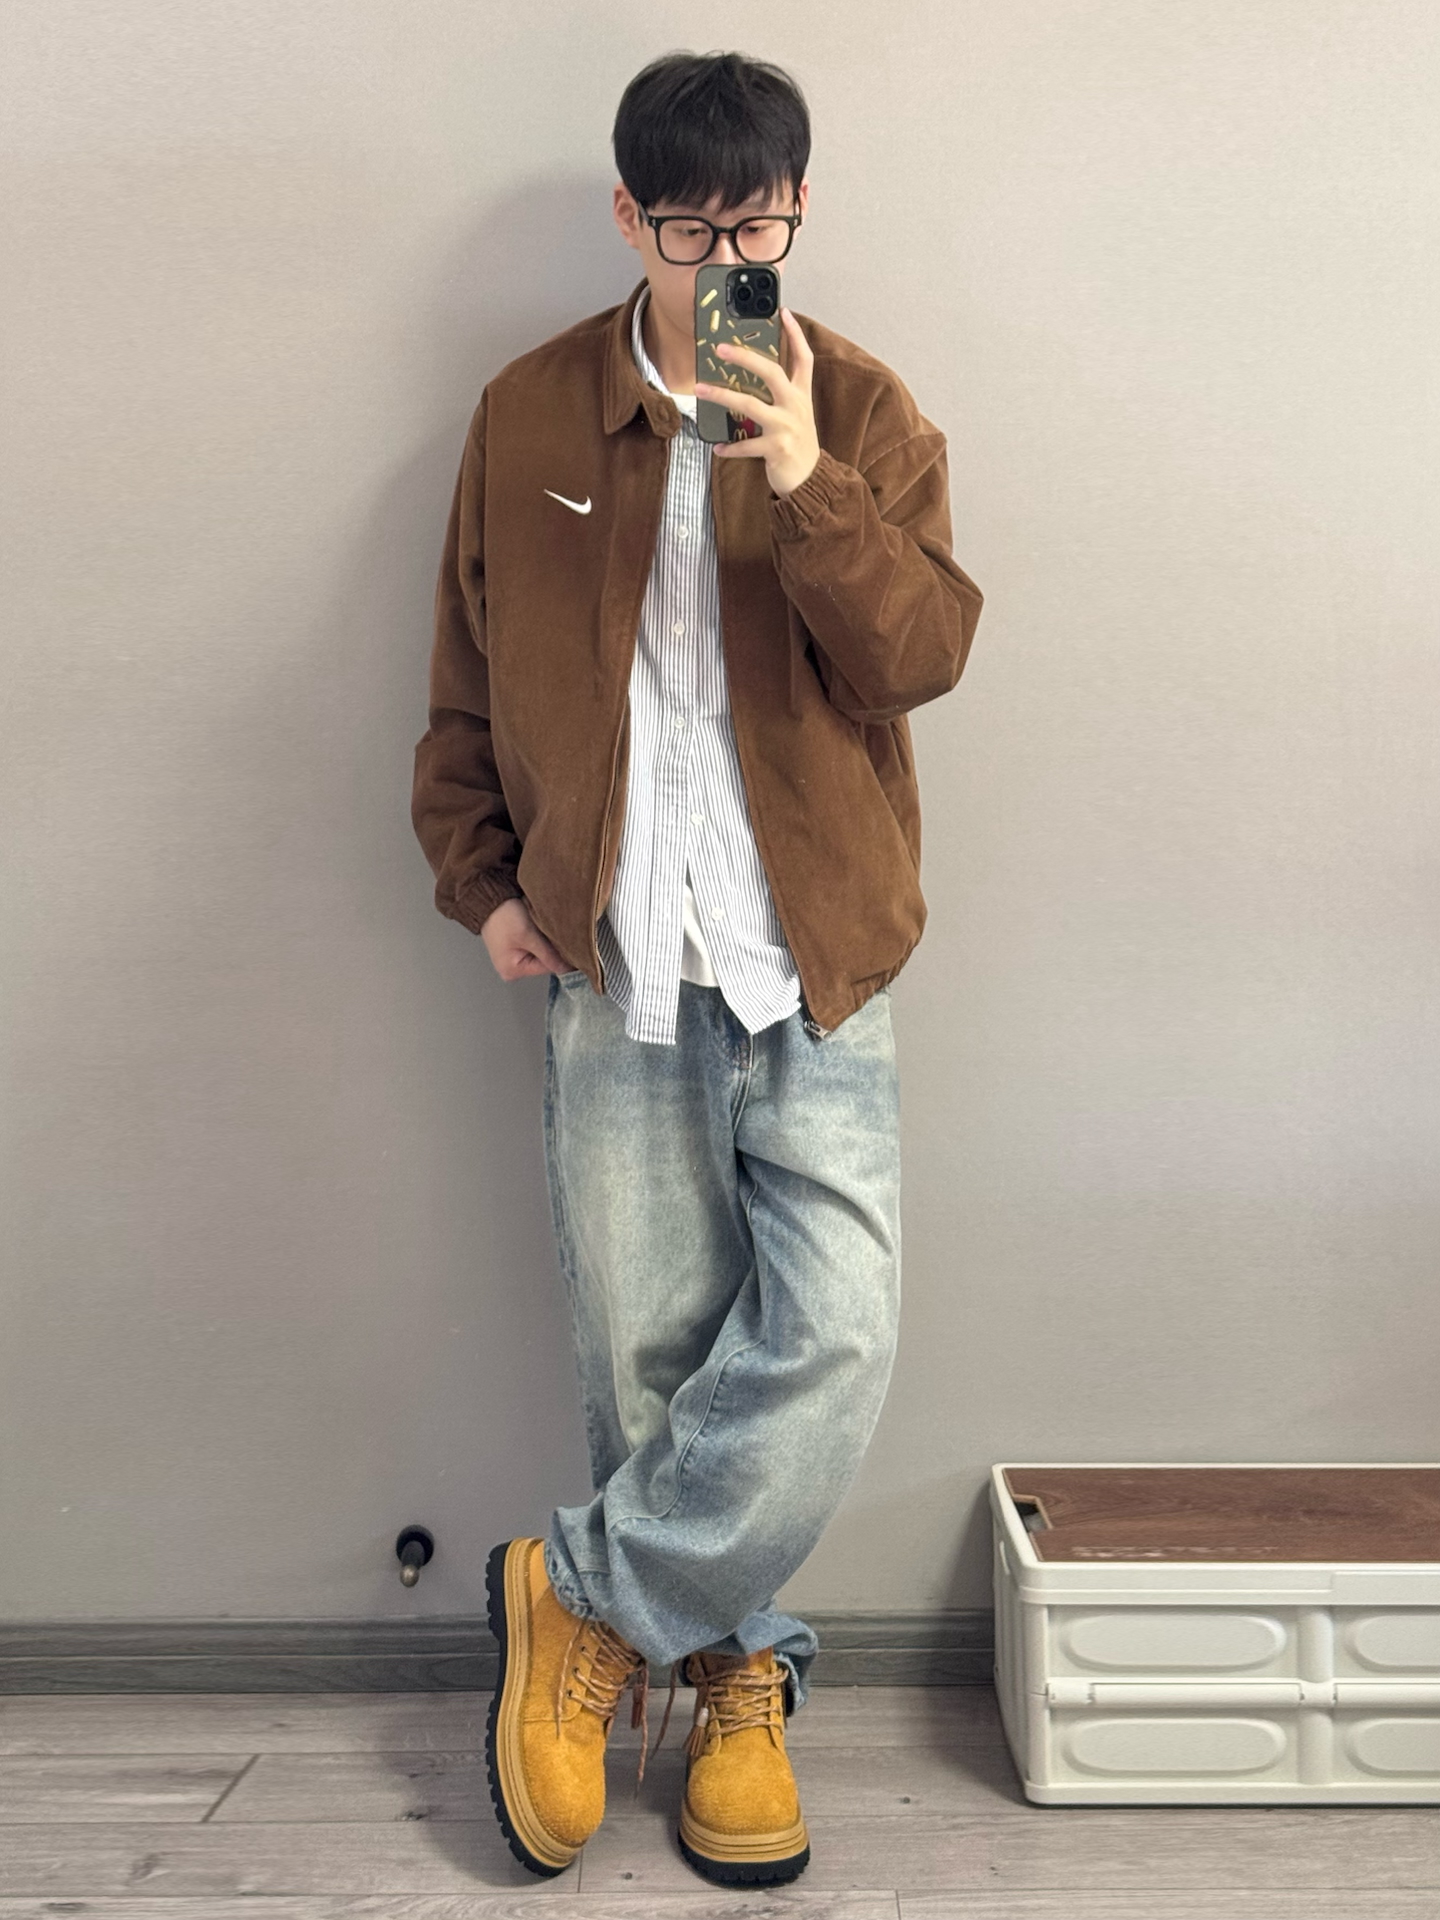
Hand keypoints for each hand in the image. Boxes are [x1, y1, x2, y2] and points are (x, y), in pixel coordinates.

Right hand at [480, 896, 570, 981]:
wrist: (489, 898)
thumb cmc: (503, 916)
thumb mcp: (529, 936)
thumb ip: (549, 955)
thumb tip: (566, 969)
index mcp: (512, 971)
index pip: (547, 968)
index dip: (559, 955)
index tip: (566, 941)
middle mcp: (511, 968)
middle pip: (544, 961)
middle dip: (550, 947)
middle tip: (547, 930)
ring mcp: (513, 958)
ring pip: (540, 952)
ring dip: (544, 941)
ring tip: (538, 927)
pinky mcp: (515, 947)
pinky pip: (534, 946)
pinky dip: (538, 937)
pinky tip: (535, 927)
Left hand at [696, 307, 819, 496]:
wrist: (811, 479)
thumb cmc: (797, 442)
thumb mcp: (796, 413)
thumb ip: (781, 394)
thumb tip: (751, 375)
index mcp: (801, 394)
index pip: (803, 357)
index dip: (795, 334)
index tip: (783, 311)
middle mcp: (795, 406)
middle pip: (772, 373)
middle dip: (746, 358)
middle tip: (720, 348)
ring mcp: (786, 427)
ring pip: (750, 405)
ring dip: (722, 396)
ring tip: (700, 389)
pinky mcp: (776, 450)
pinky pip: (746, 445)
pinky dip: (729, 447)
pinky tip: (717, 447)